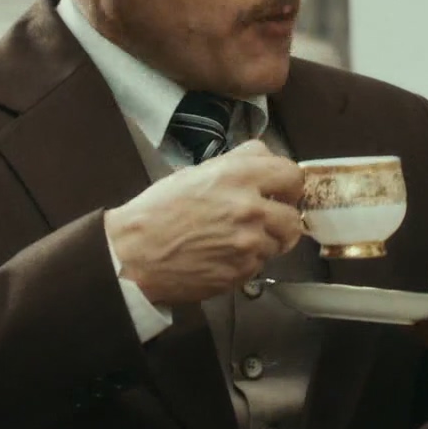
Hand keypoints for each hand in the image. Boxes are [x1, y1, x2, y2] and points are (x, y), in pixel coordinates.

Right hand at [105, 139, 304, 306]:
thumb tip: (266, 156)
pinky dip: (248, 261)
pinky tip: (223, 254)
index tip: (281, 192)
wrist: (134, 254)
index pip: (293, 176)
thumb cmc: (158, 212)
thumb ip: (238, 162)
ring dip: (266, 242)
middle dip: (281, 220)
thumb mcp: (197, 172)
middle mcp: (249, 208)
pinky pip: (260, 265)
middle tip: (263, 220)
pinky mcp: (242, 272)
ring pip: (279, 244)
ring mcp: (248, 243)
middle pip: (294, 218)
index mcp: (238, 176)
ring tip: (237, 239)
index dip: (288, 186)